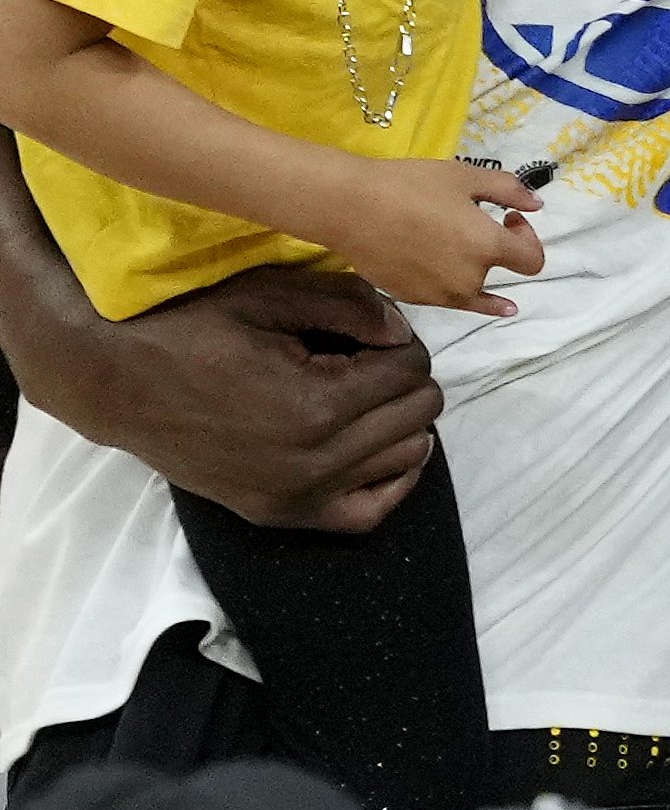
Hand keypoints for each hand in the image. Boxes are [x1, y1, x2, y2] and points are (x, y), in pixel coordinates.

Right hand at [3, 257, 444, 527]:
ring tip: (359, 393)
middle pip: (417, 413)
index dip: (398, 341)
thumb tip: (403, 331)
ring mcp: (295, 496)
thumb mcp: (268, 295)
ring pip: (405, 456)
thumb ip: (350, 304)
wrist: (111, 380)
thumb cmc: (186, 328)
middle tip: (362, 358)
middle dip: (401, 377)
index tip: (366, 331)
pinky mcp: (276, 514)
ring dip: (396, 420)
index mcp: (316, 407)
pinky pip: (367, 513)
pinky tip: (379, 445)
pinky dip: (388, 479)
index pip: (412, 369)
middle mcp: (313, 463)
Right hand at [331, 158, 546, 317]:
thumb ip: (508, 190)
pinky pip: (443, 295)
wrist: (348, 207)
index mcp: (488, 248)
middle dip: (498, 249)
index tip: (510, 218)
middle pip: (500, 273)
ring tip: (451, 243)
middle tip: (475, 222)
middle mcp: (469, 279)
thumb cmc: (409, 186)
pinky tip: (444, 274)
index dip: (528, 238)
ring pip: (473, 290)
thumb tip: (537, 205)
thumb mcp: (465, 177)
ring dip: (473, 270)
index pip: (532, 261)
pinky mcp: (412, 298)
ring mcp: (439, 294)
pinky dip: (449, 284)